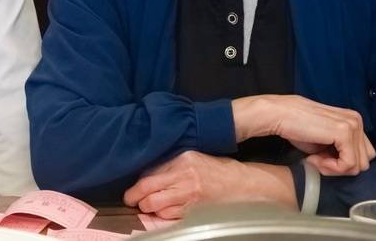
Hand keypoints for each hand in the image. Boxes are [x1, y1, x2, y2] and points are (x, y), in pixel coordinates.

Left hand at [123, 152, 293, 218]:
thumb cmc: (217, 170)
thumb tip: (146, 175)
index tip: (130, 193)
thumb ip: (170, 165)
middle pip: (148, 194)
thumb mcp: (192, 158)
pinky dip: (164, 217)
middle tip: (134, 202)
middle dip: (137, 201)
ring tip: (150, 208)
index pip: (148, 175)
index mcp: (182, 160)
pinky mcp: (196, 210)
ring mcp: (190, 195)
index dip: (135, 188)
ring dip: (150, 210)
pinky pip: (171, 217)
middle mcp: (184, 177)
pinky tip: (165, 213)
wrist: (245, 185)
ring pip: (157, 208)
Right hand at [232, 95, 375, 175]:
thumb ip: (339, 149)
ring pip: (358, 165)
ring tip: (315, 159)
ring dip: (335, 168)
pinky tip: (313, 158)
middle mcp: (357, 120)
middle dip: (340, 167)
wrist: (278, 114)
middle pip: (363, 161)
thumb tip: (347, 167)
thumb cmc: (295, 127)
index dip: (341, 162)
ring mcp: (353, 125)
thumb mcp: (324, 140)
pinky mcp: (344, 133)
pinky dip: (331, 168)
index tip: (320, 158)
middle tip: (317, 160)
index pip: (362, 154)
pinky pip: (348, 164)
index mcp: (353, 120)